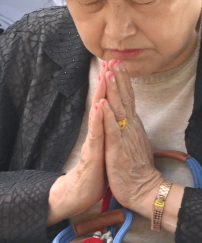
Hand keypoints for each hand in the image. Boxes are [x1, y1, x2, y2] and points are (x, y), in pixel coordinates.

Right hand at [47, 67, 108, 223]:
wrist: (77, 193)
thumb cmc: (92, 173)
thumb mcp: (102, 150)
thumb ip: (103, 133)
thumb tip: (107, 118)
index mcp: (101, 131)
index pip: (106, 104)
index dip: (110, 86)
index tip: (114, 67)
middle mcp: (95, 132)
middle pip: (101, 103)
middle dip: (105, 82)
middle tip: (108, 61)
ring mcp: (92, 141)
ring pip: (98, 114)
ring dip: (101, 94)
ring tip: (104, 76)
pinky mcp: (92, 153)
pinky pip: (96, 133)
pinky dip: (98, 118)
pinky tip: (100, 106)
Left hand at [101, 60, 165, 211]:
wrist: (144, 189)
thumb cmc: (135, 166)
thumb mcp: (132, 139)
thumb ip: (129, 125)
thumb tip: (128, 112)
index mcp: (132, 125)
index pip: (127, 98)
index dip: (122, 80)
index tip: (116, 62)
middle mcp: (129, 127)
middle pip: (124, 98)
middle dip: (118, 78)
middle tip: (113, 58)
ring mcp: (124, 136)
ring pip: (118, 109)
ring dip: (113, 90)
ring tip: (109, 73)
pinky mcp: (117, 149)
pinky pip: (111, 130)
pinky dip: (107, 116)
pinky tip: (103, 104)